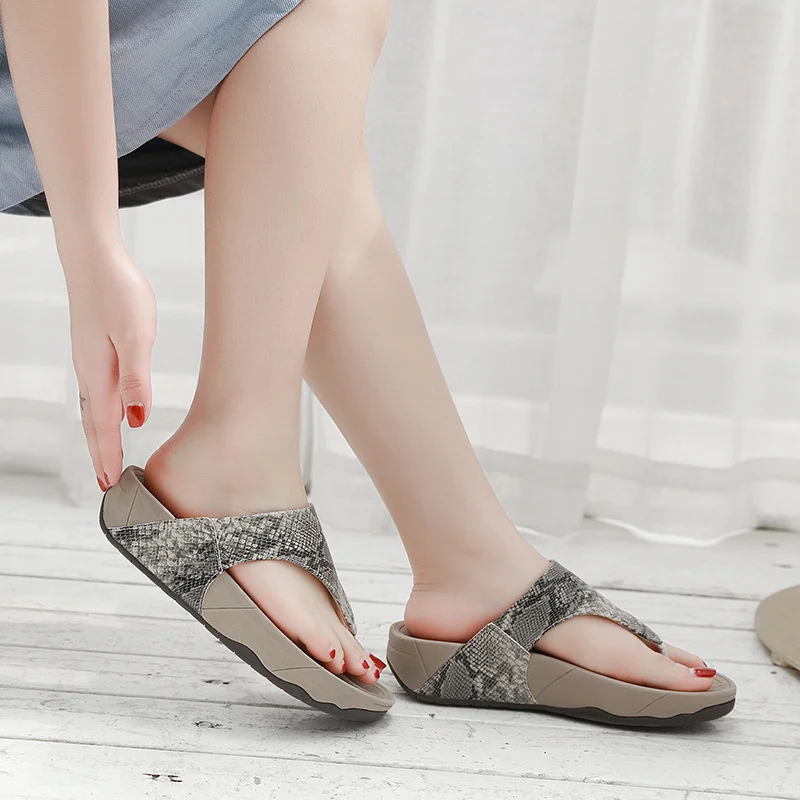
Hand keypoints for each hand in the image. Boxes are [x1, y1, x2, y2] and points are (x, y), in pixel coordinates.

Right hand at [62, 240, 156, 489]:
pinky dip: (99, 411)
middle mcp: (90, 372)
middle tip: (105, 482)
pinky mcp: (93, 348)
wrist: (94, 259)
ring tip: (105, 455)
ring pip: (92, 408)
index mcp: (100, 374)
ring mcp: (89, 360)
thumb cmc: (118, 293)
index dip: (108, 456)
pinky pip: (95, 392)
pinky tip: (110, 410)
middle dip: (100, 453)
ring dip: (98, 435)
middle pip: (94, 423)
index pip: (104, 427)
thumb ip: (137, 379)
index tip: (109, 484)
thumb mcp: (136, 336)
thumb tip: (137, 418)